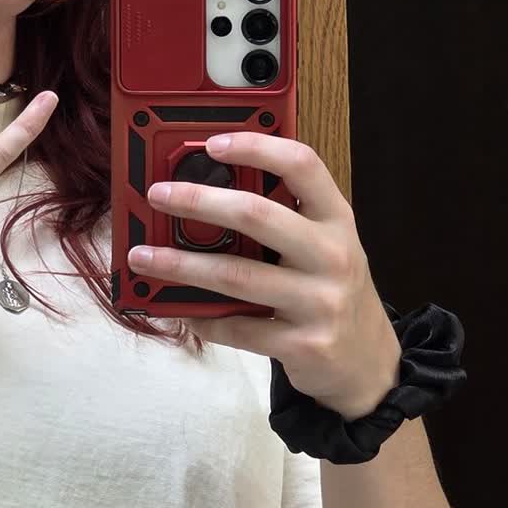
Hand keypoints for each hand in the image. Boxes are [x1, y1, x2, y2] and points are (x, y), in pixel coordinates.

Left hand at [135, 132, 401, 417]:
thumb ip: (282, 219)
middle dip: (199, 200)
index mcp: (336, 220)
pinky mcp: (303, 345)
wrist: (365, 363)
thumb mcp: (322, 246)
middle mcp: (332, 255)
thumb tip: (206, 191)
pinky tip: (178, 309)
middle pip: (257, 215)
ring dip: (180, 264)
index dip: (256, 147)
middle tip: (158, 194)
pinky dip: (202, 318)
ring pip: (235, 275)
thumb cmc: (329, 291)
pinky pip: (238, 327)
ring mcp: (320, 302)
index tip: (211, 144)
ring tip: (142, 257)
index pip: (302, 166)